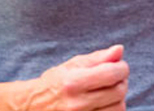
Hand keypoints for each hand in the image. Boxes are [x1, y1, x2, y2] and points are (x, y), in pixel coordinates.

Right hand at [0, 44, 128, 110]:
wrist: (30, 108)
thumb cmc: (55, 84)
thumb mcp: (72, 65)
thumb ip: (98, 58)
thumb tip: (120, 50)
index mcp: (73, 83)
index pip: (112, 74)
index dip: (122, 68)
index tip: (120, 66)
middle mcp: (76, 104)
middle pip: (118, 92)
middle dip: (122, 82)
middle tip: (116, 79)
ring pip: (117, 109)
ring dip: (119, 99)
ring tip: (110, 92)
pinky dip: (112, 110)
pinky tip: (105, 105)